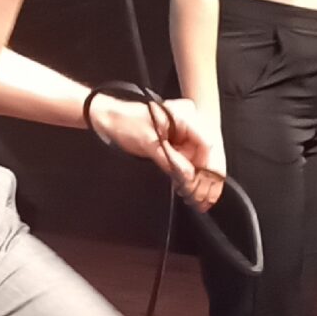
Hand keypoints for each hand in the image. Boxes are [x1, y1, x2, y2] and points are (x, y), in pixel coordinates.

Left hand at [90, 94, 215, 203]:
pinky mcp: (180, 142)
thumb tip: (191, 178)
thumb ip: (170, 160)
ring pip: (201, 160)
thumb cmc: (125, 124)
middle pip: (207, 153)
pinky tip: (185, 188)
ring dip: (197, 179)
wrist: (109, 119)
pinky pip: (190, 160)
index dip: (206, 165)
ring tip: (192, 198)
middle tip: (200, 199)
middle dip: (204, 177)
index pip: (206, 143)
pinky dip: (188, 175)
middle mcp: (190, 123)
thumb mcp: (148, 143)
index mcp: (185, 116)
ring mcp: (186, 133)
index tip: (198, 184)